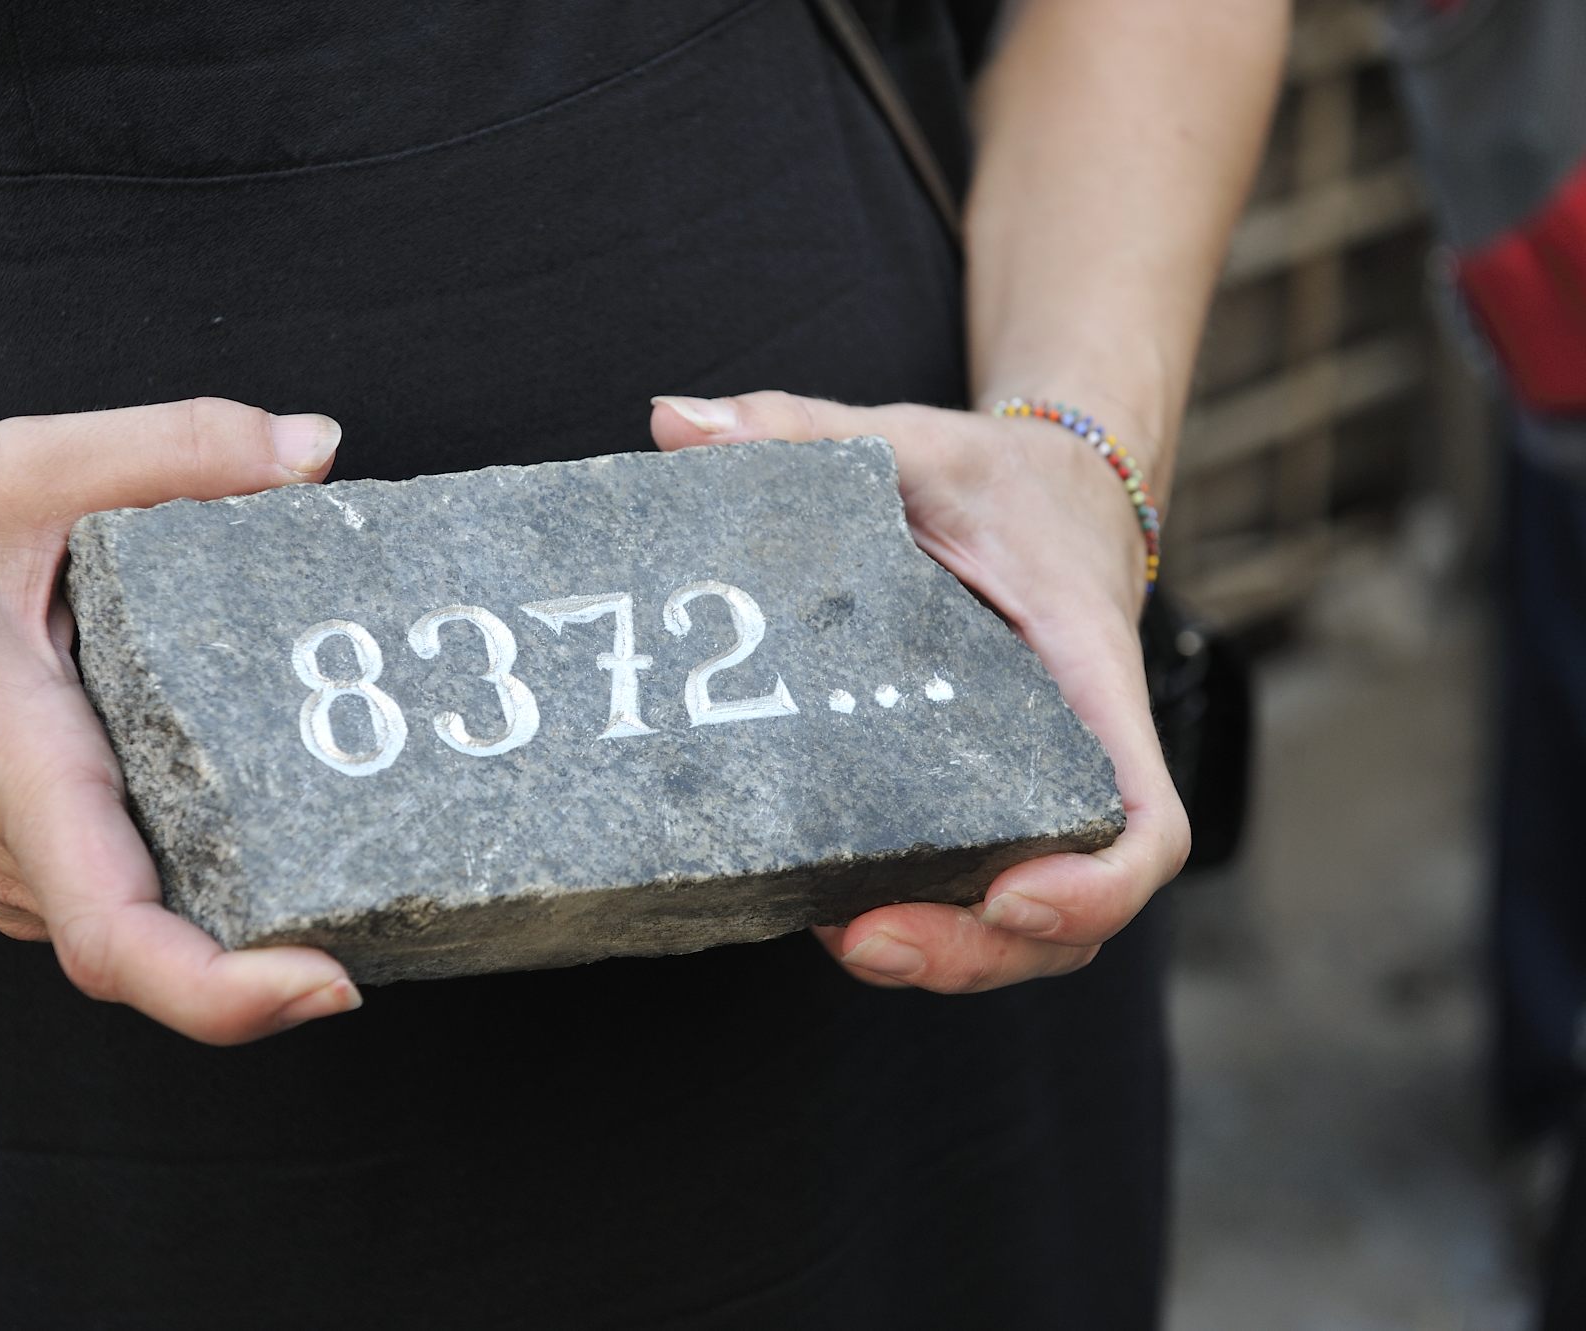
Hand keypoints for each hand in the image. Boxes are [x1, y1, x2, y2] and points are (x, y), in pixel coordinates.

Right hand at [0, 399, 362, 1042]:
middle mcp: (17, 852)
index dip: (226, 992)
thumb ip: (178, 449)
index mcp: (19, 767)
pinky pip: (132, 909)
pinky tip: (293, 847)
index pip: (117, 938)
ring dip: (256, 938)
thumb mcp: (28, 467)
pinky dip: (212, 903)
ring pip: (152, 945)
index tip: (331, 983)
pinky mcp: (29, 868)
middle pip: (164, 964)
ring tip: (375, 883)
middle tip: (411, 913)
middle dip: (287, 966)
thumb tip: (318, 453)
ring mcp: (16, 876)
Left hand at [651, 391, 1189, 992]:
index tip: (1016, 895)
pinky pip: (978, 889)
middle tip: (862, 939)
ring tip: (842, 940)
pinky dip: (925, 921)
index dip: (1096, 885)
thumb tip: (671, 422)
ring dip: (948, 956)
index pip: (1144, 824)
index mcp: (1089, 685)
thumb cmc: (997, 481)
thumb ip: (803, 428)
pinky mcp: (986, 803)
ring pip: (1026, 925)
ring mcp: (1035, 794)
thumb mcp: (913, 440)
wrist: (1053, 492)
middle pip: (1073, 910)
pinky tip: (829, 912)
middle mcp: (1077, 761)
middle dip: (978, 950)